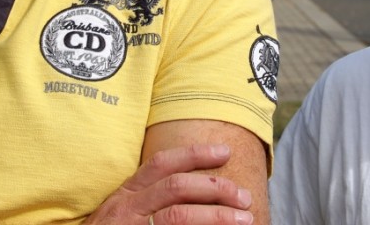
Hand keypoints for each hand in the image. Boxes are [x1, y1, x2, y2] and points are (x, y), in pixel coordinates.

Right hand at [83, 144, 253, 224]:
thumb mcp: (124, 211)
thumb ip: (152, 197)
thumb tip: (200, 187)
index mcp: (127, 194)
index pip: (162, 164)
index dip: (195, 154)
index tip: (225, 151)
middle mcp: (128, 209)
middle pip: (177, 189)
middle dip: (215, 188)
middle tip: (244, 197)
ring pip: (179, 218)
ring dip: (217, 217)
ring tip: (245, 220)